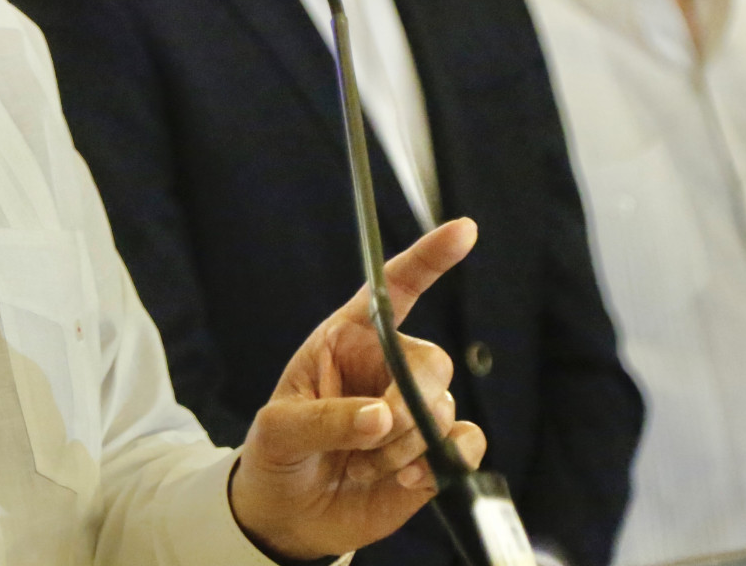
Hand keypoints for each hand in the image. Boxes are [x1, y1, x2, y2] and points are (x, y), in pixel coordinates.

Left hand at [229, 218, 487, 560]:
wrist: (288, 515)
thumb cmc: (277, 456)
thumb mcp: (279, 432)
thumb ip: (325, 420)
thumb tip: (382, 418)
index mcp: (347, 340)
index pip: (392, 289)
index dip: (428, 258)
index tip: (464, 230)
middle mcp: (387, 367)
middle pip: (432, 362)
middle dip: (408, 402)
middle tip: (373, 436)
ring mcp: (414, 411)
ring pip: (443, 410)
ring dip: (406, 446)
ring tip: (364, 465)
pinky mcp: (434, 453)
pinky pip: (467, 444)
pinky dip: (445, 461)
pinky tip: (407, 478)